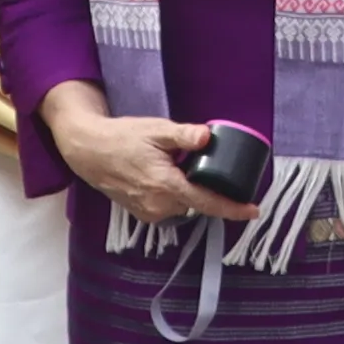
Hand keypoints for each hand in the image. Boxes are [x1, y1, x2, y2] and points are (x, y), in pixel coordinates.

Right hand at [45, 102, 243, 228]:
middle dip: (203, 186)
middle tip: (191, 162)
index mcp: (166, 185)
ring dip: (186, 190)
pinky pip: (169, 207)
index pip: (207, 203)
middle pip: (197, 202)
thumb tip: (207, 136)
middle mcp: (159, 205)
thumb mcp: (156, 130)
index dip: (232, 209)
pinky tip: (162, 175)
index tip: (254, 211)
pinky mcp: (142, 214)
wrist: (89, 151)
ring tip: (171, 165)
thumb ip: (184, 135)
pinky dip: (173, 194)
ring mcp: (149, 212)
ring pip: (183, 205)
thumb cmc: (122, 138)